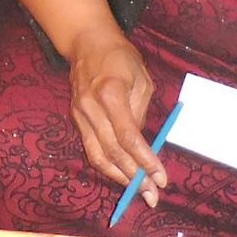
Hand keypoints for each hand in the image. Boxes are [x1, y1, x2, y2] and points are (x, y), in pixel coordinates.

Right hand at [66, 26, 165, 202]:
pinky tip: (122, 174)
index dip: (145, 161)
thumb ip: (140, 113)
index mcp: (110, 94)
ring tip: (138, 191)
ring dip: (119, 178)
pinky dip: (107, 166)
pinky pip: (91, 149)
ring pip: (97, 156)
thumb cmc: (120, 57)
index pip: (128, 137)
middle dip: (134, 177)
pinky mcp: (75, 119)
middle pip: (112, 152)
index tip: (161, 178)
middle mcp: (90, 108)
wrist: (87, 42)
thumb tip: (141, 145)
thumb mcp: (141, 79)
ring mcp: (79, 114)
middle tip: (152, 195)